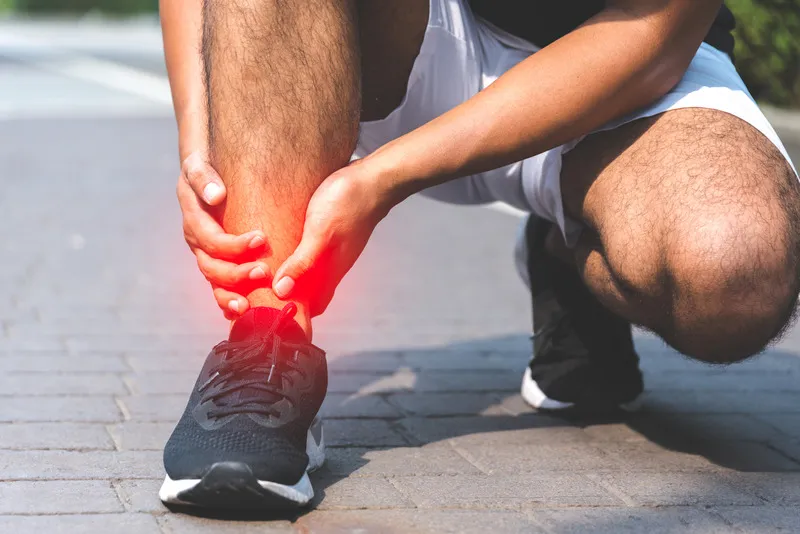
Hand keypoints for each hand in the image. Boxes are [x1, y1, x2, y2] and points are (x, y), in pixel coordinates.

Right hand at [177, 152, 269, 318]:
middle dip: (237, 274)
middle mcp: (197, 242)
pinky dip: (229, 301)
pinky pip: (220, 287)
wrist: (204, 173)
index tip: (261, 239)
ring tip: (248, 306)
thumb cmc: (205, 168)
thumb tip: (217, 195)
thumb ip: (203, 178)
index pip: (211, 241)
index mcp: (194, 221)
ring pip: (214, 283)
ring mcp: (206, 255)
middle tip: (264, 272)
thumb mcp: (198, 165)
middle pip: (212, 268)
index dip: (234, 245)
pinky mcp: (217, 262)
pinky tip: (244, 313)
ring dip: (230, 297)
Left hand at [272, 159, 395, 315]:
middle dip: (285, 297)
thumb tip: (282, 291)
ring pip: (307, 273)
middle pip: (308, 292)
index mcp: (330, 271)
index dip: (292, 314)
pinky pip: (308, 254)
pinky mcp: (328, 233)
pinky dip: (294, 257)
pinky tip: (281, 247)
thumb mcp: (321, 233)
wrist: (373, 178)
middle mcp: (331, 264)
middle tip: (257, 295)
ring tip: (262, 273)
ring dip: (289, 275)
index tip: (265, 315)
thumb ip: (303, 263)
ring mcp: (331, 249)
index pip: (312, 307)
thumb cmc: (348, 203)